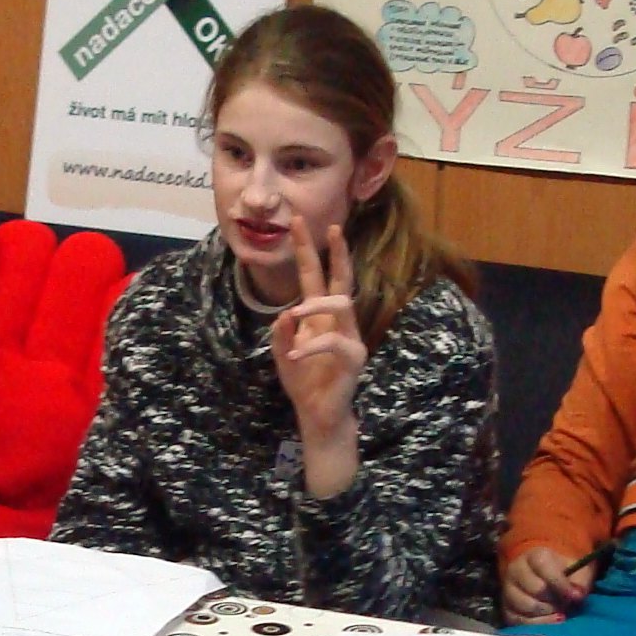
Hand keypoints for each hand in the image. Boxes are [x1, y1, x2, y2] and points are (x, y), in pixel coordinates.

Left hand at [268, 217, 369, 443]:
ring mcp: (349, 336)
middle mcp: (337, 321)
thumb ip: (281, 334)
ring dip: (315, 305)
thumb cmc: (303, 382)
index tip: (298, 222)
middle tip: (330, 226)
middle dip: (334, 252)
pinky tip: (293, 357)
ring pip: (342, 304)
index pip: (315, 275)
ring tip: (294, 315)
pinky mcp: (353, 356)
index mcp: (318, 316)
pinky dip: (309, 348)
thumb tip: (285, 313)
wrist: (318, 414)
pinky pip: (334, 342)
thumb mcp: (282, 354)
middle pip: (340, 278)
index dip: (308, 250)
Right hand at [502, 546, 590, 623]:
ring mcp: (508, 590)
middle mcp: (516, 570)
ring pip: (525, 606)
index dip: (560, 583)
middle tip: (565, 604)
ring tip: (558, 613)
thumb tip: (577, 596)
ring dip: (546, 613)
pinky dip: (536, 624)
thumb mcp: (578, 571)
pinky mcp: (506, 608)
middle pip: (535, 588)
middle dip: (554, 600)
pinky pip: (517, 620)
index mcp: (534, 555)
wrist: (548, 577)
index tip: (575, 596)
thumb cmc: (565, 573)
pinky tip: (548, 622)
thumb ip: (580, 581)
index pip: (543, 566)